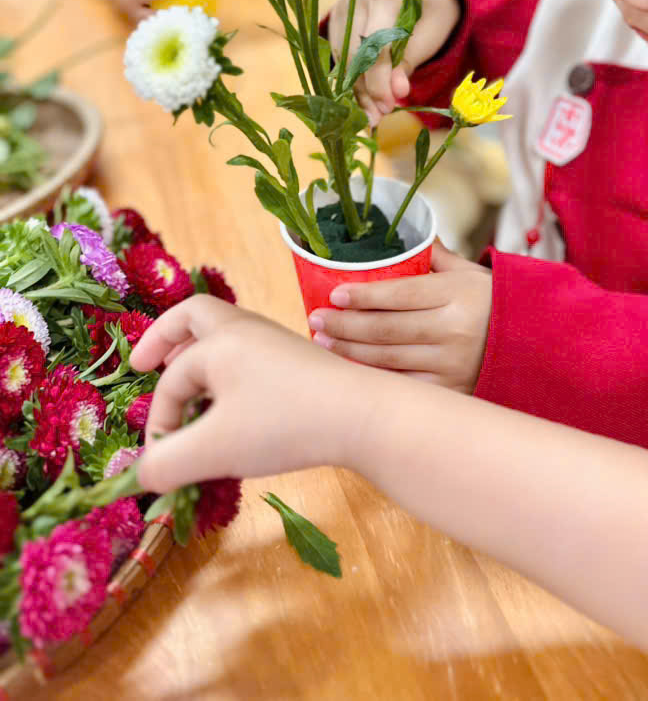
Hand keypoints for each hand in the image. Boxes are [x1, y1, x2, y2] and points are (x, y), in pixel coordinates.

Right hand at [130, 295, 372, 492]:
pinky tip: (231, 403)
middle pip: (196, 315)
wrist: (364, 416)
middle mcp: (245, 330)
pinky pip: (250, 351)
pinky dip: (228, 367)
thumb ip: (167, 464)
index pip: (172, 378)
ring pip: (226, 332)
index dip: (159, 418)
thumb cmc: (284, 425)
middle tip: (144, 364)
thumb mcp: (214, 450)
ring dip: (198, 352)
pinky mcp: (298, 360)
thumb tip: (141, 474)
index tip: (162, 459)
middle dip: (166, 337)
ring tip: (185, 382)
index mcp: (219, 341)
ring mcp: (275, 341)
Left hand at [308, 240, 491, 392]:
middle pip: (387, 329)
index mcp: (458, 295)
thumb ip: (436, 258)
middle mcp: (454, 331)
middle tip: (316, 319)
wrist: (536, 343)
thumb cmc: (494, 303)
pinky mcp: (452, 391)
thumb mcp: (471, 274)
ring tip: (324, 341)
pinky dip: (374, 377)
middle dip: (345, 325)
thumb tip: (406, 235)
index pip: (401, 295)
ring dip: (350, 351)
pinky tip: (351, 367)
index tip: (334, 294)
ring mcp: (452, 364)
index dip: (364, 296)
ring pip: (389, 360)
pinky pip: (404, 385)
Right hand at [327, 0, 459, 125]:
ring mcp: (343, 5)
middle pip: (355, 52)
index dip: (379, 79)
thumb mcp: (428, 38)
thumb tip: (395, 93)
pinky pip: (338, 55)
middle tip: (378, 117)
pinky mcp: (335, 19)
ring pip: (342, 57)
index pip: (376, 44)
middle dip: (366, 89)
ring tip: (371, 114)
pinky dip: (350, 79)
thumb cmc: (429, 17)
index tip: (387, 107)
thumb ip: (408, 63)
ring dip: (356, 90)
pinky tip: (363, 98)